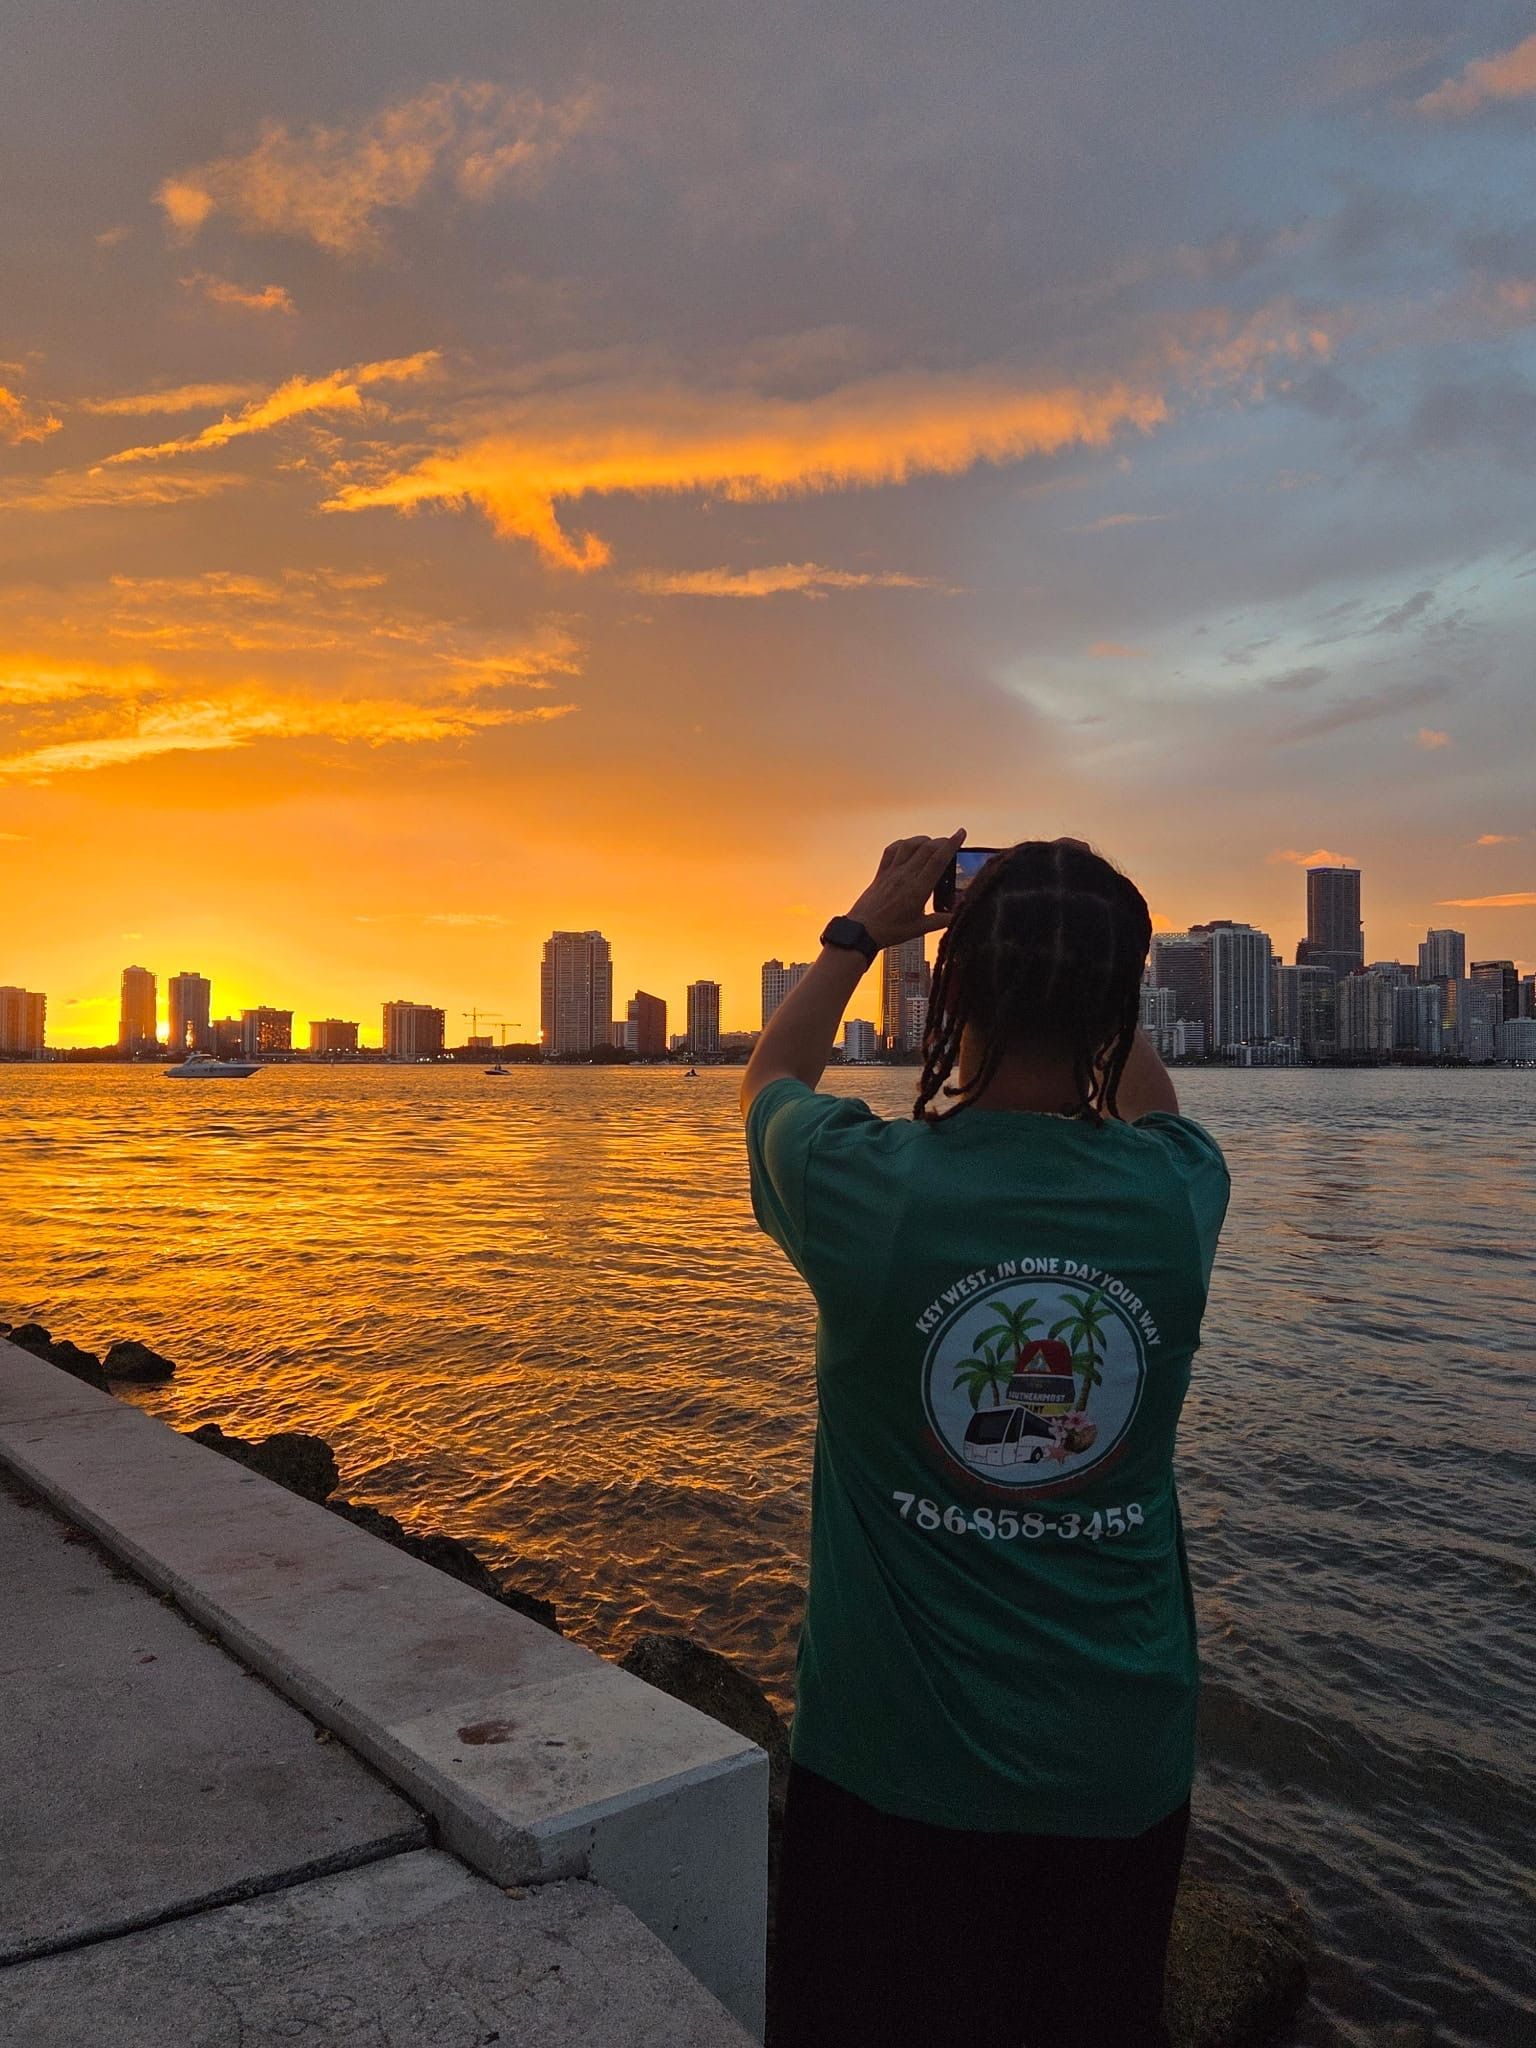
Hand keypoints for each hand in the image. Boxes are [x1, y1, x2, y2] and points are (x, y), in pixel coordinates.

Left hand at [845, 830, 966, 949]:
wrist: (862, 931)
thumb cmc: (889, 931)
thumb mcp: (920, 928)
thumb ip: (941, 920)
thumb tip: (958, 915)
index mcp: (918, 889)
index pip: (938, 860)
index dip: (952, 844)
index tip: (961, 833)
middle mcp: (905, 876)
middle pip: (927, 849)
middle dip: (942, 841)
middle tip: (951, 841)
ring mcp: (891, 872)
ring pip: (909, 845)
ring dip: (923, 840)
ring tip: (932, 842)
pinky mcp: (881, 873)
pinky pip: (891, 851)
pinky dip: (902, 844)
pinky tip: (908, 846)